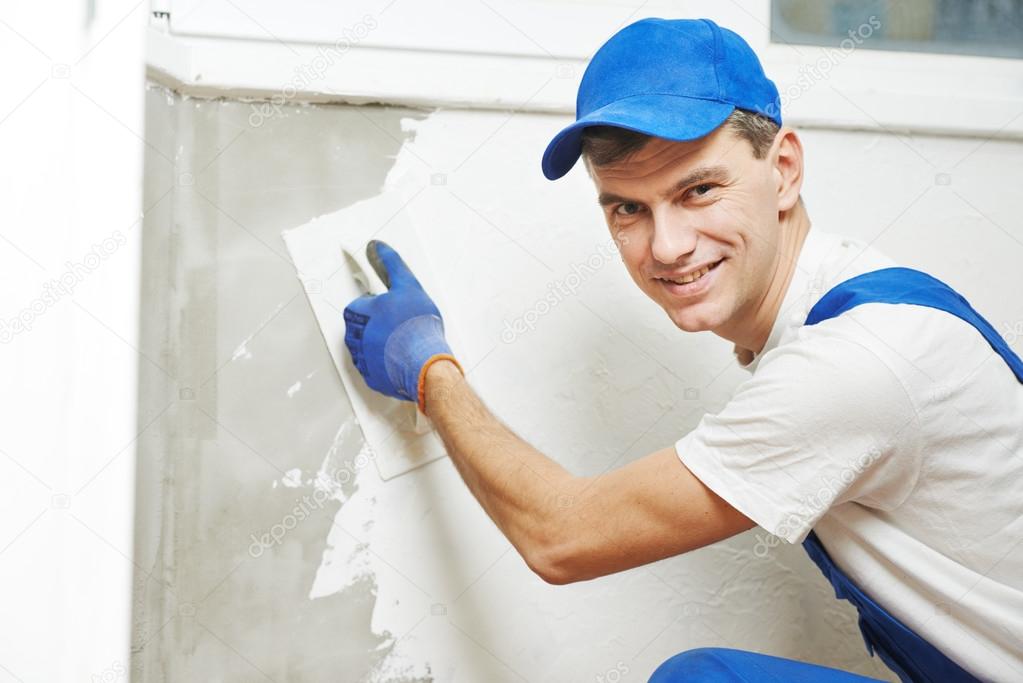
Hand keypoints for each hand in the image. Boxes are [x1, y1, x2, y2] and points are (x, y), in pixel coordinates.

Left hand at [343, 240, 461, 412]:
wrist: (425, 362)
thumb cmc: (415, 325)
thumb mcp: (406, 285)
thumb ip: (391, 264)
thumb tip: (377, 246)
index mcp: (357, 312)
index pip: (362, 305)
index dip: (381, 306)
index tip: (395, 311)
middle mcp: (354, 337)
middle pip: (364, 327)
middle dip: (380, 327)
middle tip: (402, 327)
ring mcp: (362, 359)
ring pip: (369, 348)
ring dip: (384, 346)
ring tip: (405, 344)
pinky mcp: (371, 377)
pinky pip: (376, 368)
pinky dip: (388, 364)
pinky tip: (403, 359)